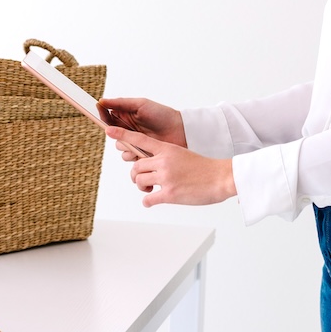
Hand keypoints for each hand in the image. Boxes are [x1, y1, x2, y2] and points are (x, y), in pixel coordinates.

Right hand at [98, 97, 187, 149]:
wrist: (180, 131)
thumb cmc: (162, 115)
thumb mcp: (141, 104)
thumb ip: (120, 103)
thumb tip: (101, 101)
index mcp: (126, 116)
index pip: (107, 117)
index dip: (102, 116)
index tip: (98, 113)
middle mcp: (128, 130)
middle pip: (111, 134)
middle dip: (116, 134)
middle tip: (124, 132)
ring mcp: (134, 142)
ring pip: (119, 147)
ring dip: (126, 146)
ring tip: (138, 143)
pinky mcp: (140, 154)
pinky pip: (128, 157)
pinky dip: (134, 155)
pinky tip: (143, 151)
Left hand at [106, 127, 236, 206]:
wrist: (222, 177)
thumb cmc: (203, 168)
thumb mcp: (181, 155)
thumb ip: (164, 158)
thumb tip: (149, 168)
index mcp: (167, 149)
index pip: (140, 140)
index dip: (122, 135)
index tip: (109, 130)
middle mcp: (164, 162)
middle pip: (135, 167)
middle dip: (135, 176)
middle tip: (142, 181)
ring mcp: (166, 177)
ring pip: (139, 181)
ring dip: (141, 188)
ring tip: (150, 190)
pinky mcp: (170, 193)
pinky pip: (148, 198)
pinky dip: (147, 201)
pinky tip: (152, 201)